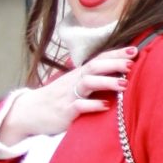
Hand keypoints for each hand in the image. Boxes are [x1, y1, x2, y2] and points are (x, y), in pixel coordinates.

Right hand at [0, 47, 134, 145]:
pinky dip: (93, 105)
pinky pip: (79, 106)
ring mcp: (69, 96)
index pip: (99, 59)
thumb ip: (91, 81)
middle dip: (114, 64)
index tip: (134, 50)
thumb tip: (118, 77)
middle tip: (131, 64)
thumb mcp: (73, 86)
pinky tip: (105, 106)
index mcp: (78, 75)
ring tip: (123, 84)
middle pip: (95, 66)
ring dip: (106, 82)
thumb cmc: (56, 99)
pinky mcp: (65, 111)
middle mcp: (74, 81)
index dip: (116, 54)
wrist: (29, 112)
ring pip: (87, 83)